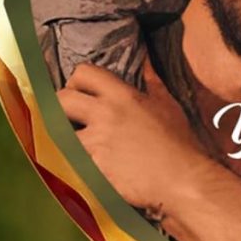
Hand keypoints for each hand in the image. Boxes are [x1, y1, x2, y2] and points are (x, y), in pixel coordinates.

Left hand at [58, 62, 204, 211]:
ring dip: (65, 138)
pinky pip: (70, 161)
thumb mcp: (168, 105)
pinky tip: (86, 166)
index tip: (81, 92)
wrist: (181, 179)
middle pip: (61, 100)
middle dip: (60, 107)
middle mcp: (105, 115)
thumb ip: (152, 82)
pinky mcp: (91, 168)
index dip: (77, 80)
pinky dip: (74, 162)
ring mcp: (95, 143)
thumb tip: (146, 62)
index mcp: (122, 96)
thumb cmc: (178, 142)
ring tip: (77, 144)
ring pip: (59, 134)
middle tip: (71, 118)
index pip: (84, 72)